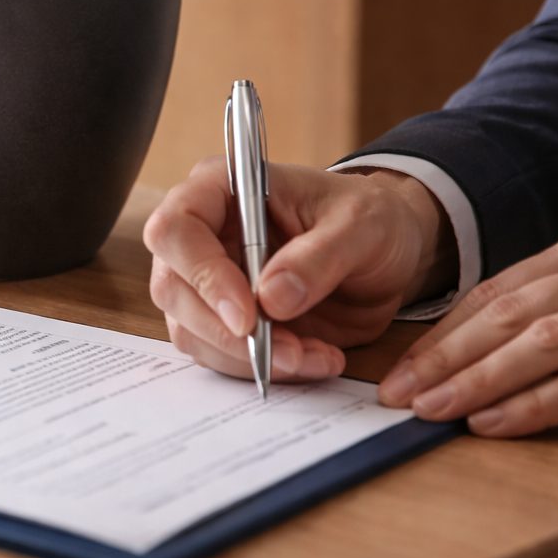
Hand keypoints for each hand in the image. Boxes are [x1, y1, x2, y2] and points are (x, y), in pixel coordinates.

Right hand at [144, 160, 454, 382]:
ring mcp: (204, 280)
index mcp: (219, 189)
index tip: (249, 315)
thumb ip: (318, 258)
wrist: (385, 252)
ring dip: (247, 357)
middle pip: (172, 288)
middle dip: (227, 331)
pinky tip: (310, 358)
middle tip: (288, 351)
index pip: (175, 228)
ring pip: (191, 329)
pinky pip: (218, 354)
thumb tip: (271, 299)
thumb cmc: (368, 218)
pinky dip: (261, 368)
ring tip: (312, 356)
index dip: (202, 274)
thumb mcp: (361, 227)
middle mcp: (200, 234)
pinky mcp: (221, 318)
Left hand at [379, 241, 557, 436]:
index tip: (399, 372)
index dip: (441, 337)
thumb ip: (524, 321)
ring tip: (429, 409)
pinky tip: (487, 421)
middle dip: (445, 358)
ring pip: (537, 342)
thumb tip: (452, 367)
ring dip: (478, 380)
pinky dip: (530, 404)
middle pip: (503, 315)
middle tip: (396, 394)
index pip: (491, 298)